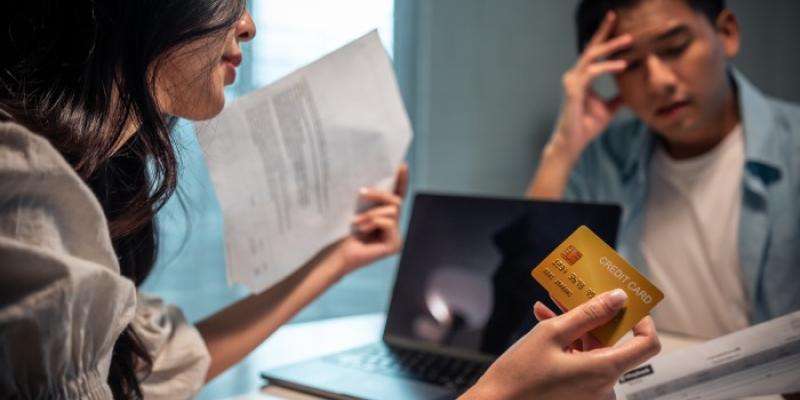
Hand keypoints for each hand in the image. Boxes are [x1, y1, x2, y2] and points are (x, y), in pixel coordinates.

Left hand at [332, 164, 408, 275]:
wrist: (335, 255)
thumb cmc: (342, 233)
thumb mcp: (357, 210)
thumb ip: (368, 199)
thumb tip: (371, 181)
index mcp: (385, 217)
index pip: (397, 196)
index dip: (401, 181)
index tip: (401, 165)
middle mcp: (394, 226)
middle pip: (395, 201)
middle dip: (379, 195)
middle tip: (361, 193)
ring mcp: (396, 237)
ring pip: (392, 210)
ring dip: (372, 213)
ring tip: (356, 221)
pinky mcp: (394, 245)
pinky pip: (389, 223)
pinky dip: (375, 222)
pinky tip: (363, 229)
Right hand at [462, 290, 660, 399]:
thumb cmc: (519, 375)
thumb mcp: (552, 334)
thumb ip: (589, 313)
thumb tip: (618, 298)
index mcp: (603, 371)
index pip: (647, 344)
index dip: (642, 320)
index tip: (624, 304)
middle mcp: (604, 387)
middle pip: (613, 343)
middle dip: (594, 318)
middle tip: (576, 296)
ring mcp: (591, 393)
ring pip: (593, 351)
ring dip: (575, 328)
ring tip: (550, 310)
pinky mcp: (578, 395)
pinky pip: (582, 363)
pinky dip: (568, 345)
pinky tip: (546, 325)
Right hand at [549, 11, 631, 161]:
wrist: (573, 143)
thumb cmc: (587, 126)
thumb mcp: (609, 109)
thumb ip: (618, 98)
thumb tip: (632, 93)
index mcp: (582, 78)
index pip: (594, 53)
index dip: (604, 37)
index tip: (615, 21)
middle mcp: (575, 76)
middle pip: (591, 48)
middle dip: (604, 33)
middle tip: (616, 17)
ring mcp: (572, 82)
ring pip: (591, 57)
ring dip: (610, 47)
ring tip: (628, 40)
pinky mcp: (573, 91)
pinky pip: (591, 73)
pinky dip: (606, 67)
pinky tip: (621, 66)